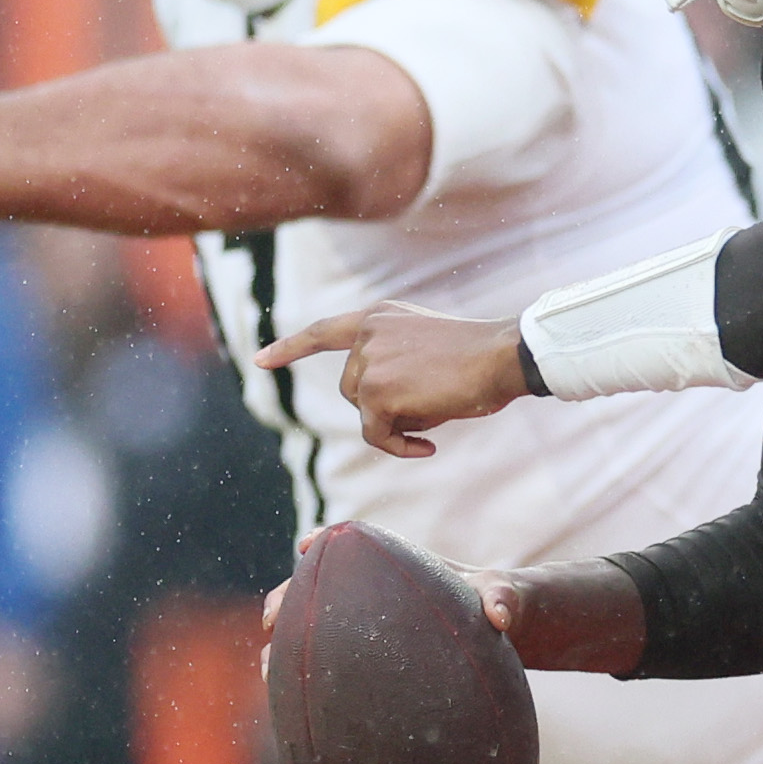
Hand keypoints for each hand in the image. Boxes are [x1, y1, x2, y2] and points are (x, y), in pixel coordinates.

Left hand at [259, 302, 525, 456]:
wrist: (502, 356)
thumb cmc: (482, 358)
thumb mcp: (429, 348)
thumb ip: (399, 364)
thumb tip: (384, 413)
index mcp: (380, 317)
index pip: (324, 332)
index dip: (290, 348)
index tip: (260, 360)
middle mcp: (367, 334)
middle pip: (352, 389)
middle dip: (384, 407)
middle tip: (431, 407)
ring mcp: (369, 362)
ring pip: (365, 412)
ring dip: (397, 423)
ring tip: (438, 412)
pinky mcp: (376, 392)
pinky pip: (376, 434)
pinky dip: (399, 446)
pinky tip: (428, 446)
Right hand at [263, 553, 642, 672]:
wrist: (514, 636)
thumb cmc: (511, 607)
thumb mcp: (513, 598)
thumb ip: (508, 597)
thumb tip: (501, 615)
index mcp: (403, 568)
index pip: (354, 546)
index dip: (326, 545)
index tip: (308, 547)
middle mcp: (377, 596)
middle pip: (320, 590)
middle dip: (287, 600)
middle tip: (269, 621)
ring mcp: (371, 630)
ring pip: (318, 633)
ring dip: (289, 647)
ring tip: (268, 672)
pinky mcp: (374, 664)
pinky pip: (339, 670)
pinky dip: (315, 684)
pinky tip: (298, 715)